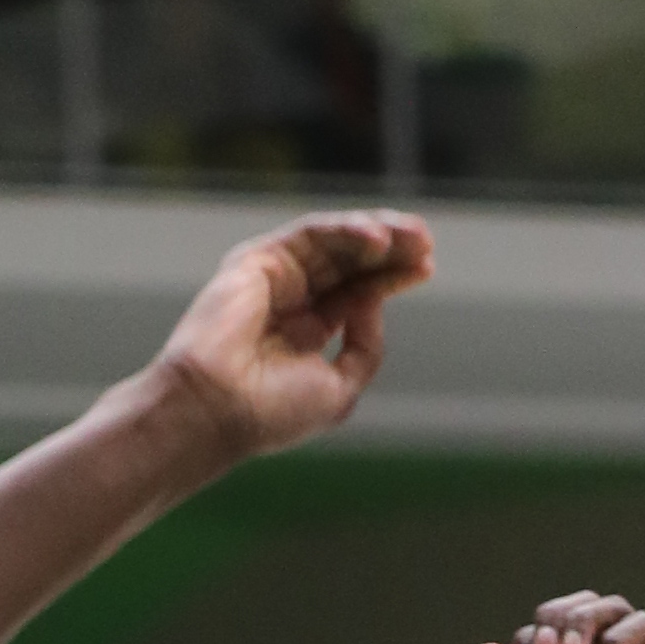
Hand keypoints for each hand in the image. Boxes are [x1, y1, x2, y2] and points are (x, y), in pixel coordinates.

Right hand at [147, 215, 432, 463]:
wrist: (218, 408)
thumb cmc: (273, 412)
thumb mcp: (340, 387)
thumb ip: (365, 348)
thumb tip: (374, 299)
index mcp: (308, 334)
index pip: (357, 293)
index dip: (392, 277)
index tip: (426, 267)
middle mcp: (292, 302)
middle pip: (350, 262)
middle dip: (391, 249)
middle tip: (425, 241)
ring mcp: (273, 278)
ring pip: (333, 242)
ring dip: (375, 233)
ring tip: (410, 236)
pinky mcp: (257, 259)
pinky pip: (310, 234)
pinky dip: (345, 231)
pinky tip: (376, 240)